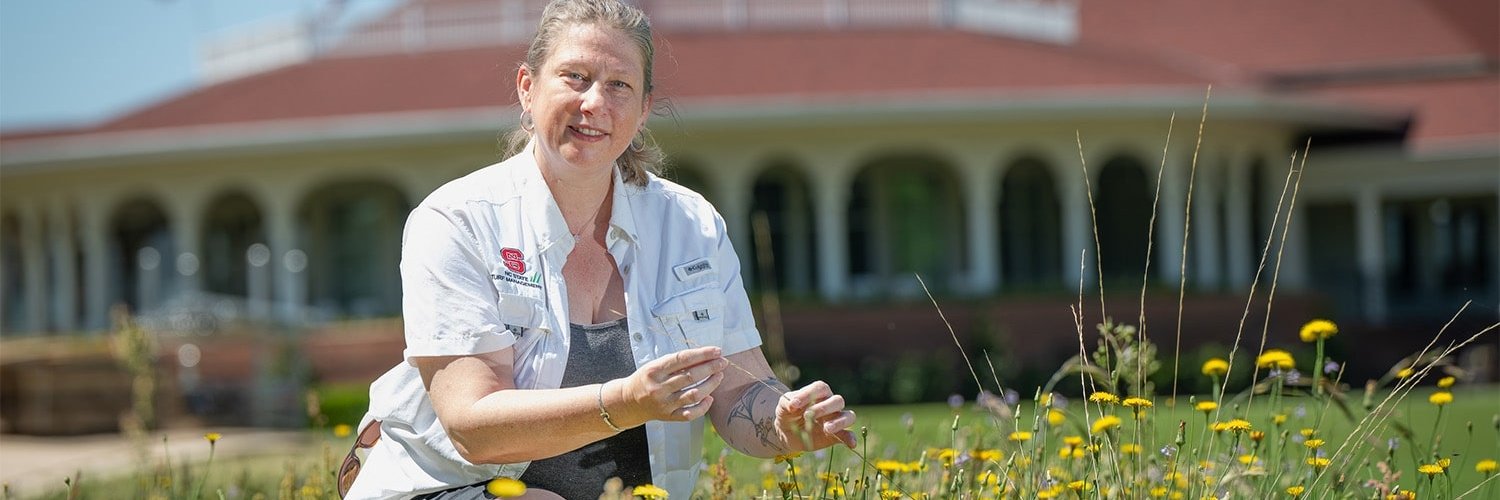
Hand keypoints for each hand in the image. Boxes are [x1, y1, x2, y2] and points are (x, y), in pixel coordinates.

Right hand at [611, 346, 727, 424]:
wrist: (628, 401)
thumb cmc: (646, 379)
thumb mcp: (655, 365)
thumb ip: (677, 362)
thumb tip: (705, 356)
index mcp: (654, 370)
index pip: (683, 359)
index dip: (702, 354)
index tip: (717, 351)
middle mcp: (659, 388)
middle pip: (691, 376)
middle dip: (711, 368)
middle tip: (722, 362)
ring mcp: (664, 404)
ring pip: (694, 394)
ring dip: (711, 384)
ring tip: (719, 376)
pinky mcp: (668, 417)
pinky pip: (690, 414)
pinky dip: (703, 407)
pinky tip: (710, 398)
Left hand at [775, 380, 856, 450]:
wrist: (786, 433)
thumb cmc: (787, 414)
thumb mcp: (782, 406)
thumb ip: (787, 402)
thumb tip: (793, 405)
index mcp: (818, 393)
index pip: (820, 388)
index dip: (808, 394)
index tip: (793, 405)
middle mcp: (830, 404)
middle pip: (837, 400)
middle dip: (824, 408)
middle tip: (809, 415)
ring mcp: (835, 419)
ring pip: (848, 416)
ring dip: (840, 422)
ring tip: (827, 429)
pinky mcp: (837, 435)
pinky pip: (848, 435)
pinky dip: (851, 438)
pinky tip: (851, 444)